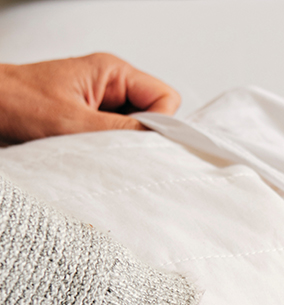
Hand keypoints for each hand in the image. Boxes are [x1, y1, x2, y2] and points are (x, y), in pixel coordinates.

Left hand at [0, 52, 179, 144]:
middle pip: (155, 114)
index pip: (165, 98)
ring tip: (94, 148)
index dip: (161, 123)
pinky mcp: (92, 119)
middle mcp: (111, 84)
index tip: (144, 142)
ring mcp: (102, 102)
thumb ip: (124, 130)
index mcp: (113, 72)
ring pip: (137, 129)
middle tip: (115, 147)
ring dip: (121, 144)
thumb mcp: (76, 122)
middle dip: (140, 135)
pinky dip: (109, 149)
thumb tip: (165, 139)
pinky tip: (89, 151)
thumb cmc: (17, 104)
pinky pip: (117, 136)